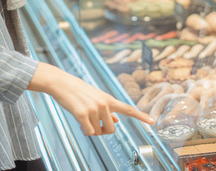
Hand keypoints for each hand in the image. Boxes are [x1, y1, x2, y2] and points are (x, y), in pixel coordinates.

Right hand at [28, 62, 152, 135]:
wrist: (62, 83)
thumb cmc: (79, 91)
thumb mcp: (96, 97)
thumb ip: (108, 110)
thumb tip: (116, 121)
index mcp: (109, 99)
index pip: (128, 109)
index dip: (141, 116)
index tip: (153, 121)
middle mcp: (104, 104)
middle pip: (111, 129)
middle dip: (103, 131)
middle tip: (94, 125)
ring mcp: (94, 108)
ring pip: (97, 132)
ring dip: (90, 129)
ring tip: (83, 118)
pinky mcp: (83, 114)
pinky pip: (89, 132)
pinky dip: (84, 131)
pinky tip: (80, 122)